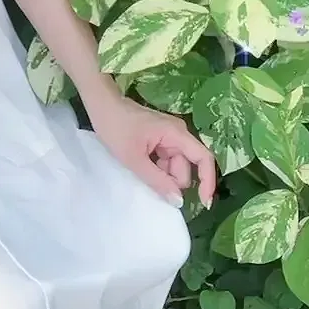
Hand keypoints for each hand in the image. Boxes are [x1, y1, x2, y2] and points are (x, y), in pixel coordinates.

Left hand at [87, 93, 216, 207]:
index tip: (203, 203)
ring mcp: (169, 136)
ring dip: (162, 174)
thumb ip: (157, 180)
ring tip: (139, 169)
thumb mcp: (134, 159)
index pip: (204, 158)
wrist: (100, 105)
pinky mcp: (159, 138)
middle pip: (186, 165)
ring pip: (174, 165)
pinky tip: (140, 166)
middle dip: (172, 179)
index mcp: (177, 134)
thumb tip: (179, 201)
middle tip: (147, 179)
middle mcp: (178, 133)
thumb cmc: (116, 128)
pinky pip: (165, 160)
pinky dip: (156, 168)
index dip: (208, 181)